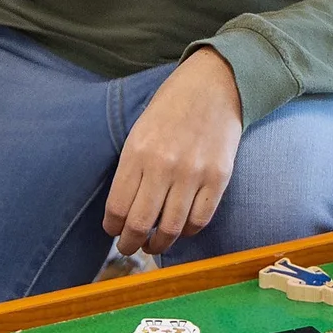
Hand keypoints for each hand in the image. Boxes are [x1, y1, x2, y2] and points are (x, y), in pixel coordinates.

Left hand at [105, 47, 243, 255]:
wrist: (213, 85)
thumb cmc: (171, 108)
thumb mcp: (139, 132)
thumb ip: (132, 169)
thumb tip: (124, 211)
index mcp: (137, 153)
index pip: (117, 207)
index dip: (113, 228)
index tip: (113, 231)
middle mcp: (163, 166)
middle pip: (141, 224)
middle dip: (131, 244)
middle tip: (130, 248)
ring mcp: (193, 173)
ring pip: (171, 228)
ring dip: (159, 244)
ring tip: (154, 245)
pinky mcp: (219, 177)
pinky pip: (200, 219)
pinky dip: (188, 232)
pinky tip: (181, 229)